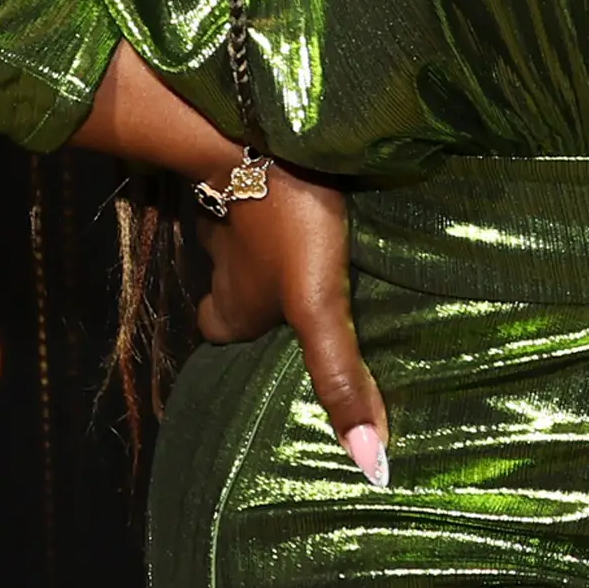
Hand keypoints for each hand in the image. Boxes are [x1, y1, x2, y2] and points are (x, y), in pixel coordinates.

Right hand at [76, 43, 385, 483]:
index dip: (241, 340)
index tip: (270, 347)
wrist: (253, 122)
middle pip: (230, 290)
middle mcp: (219, 263)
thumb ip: (340, 377)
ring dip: (267, 246)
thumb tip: (370, 465)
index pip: (220, 336)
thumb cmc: (286, 222)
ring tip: (312, 250)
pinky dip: (272, 199)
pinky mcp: (247, 166)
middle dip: (256, 296)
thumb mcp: (317, 306)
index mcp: (230, 306)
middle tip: (296, 300)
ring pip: (241, 240)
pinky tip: (306, 193)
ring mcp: (228, 209)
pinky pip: (254, 191)